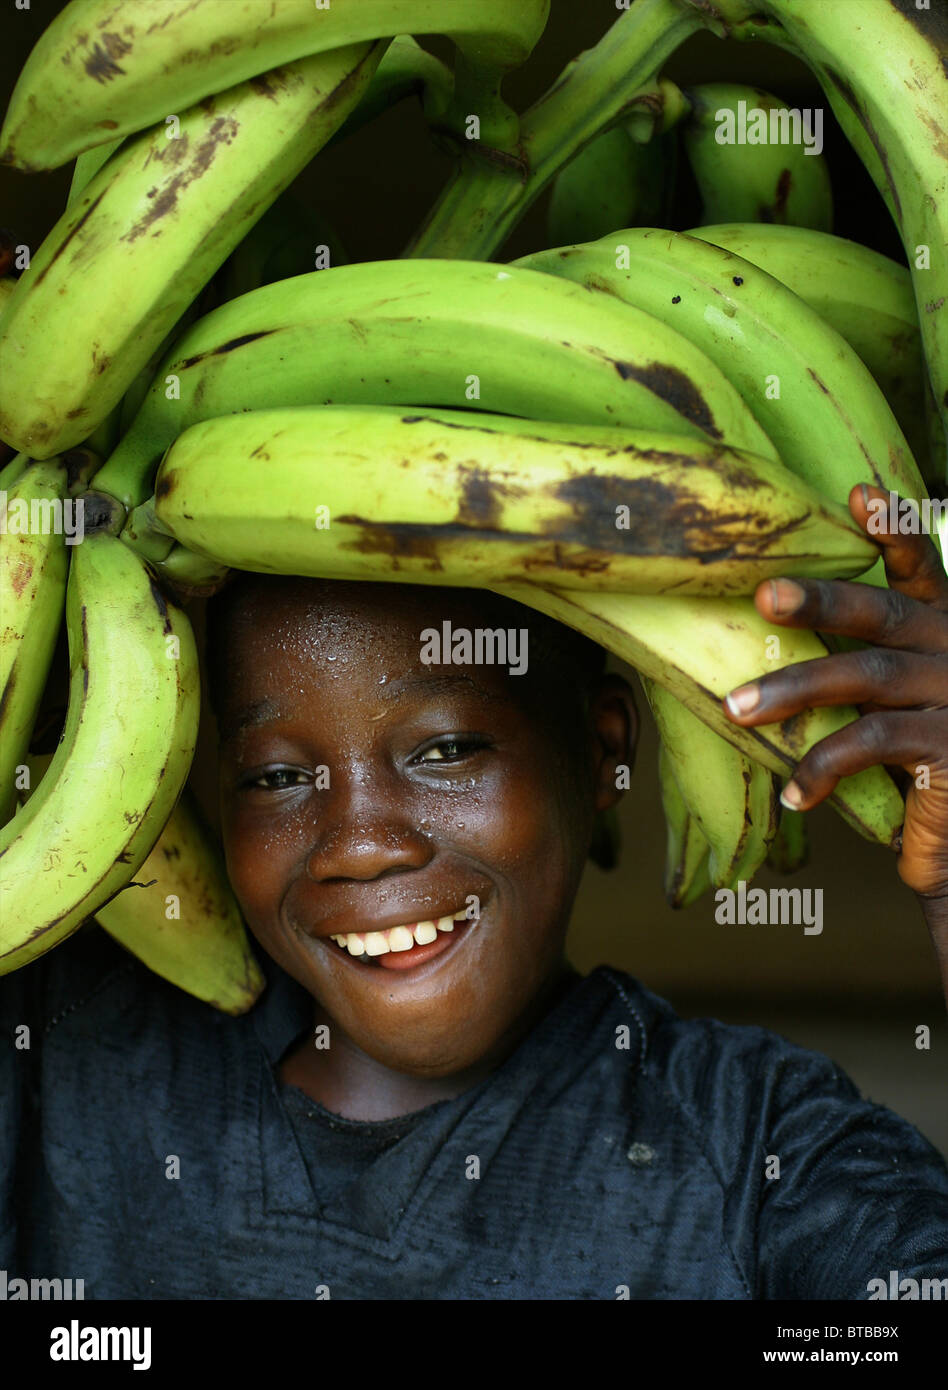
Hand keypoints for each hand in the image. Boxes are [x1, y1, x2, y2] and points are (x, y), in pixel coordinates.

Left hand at [723, 484, 947, 900]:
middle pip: (885, 614)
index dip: (894, 530)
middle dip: (821, 601)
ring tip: (736, 707)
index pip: (923, 569)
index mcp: (945, 627)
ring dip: (796, 689)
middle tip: (763, 595)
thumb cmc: (927, 757)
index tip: (857, 494)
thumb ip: (866, 657)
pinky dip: (824, 765)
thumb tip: (775, 612)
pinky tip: (794, 792)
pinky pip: (874, 745)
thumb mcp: (901, 699)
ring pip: (869, 678)